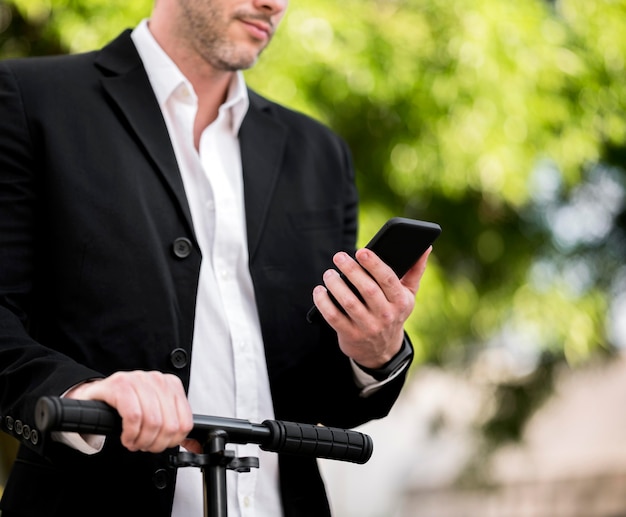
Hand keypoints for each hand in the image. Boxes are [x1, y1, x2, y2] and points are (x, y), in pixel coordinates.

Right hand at [65, 370, 193, 452]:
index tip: (160, 445)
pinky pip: (134, 416)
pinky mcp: (120, 385)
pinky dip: (131, 433)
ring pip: (153, 422)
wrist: (96, 396)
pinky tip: (126, 437)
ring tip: (134, 442)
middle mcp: (158, 380)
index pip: (185, 422)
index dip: (172, 441)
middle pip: (169, 425)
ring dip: (142, 441)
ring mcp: (139, 380)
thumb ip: (174, 423)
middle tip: (144, 446)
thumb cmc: (128, 405)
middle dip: (156, 444)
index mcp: (172, 385)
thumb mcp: (156, 411)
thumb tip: (192, 445)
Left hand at [312, 247, 431, 368]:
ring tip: (329, 273)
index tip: (361, 251)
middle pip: (367, 289)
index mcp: (400, 301)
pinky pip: (333, 317)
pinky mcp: (350, 336)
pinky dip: (323, 302)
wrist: (382, 350)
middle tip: (339, 257)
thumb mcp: (408, 295)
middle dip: (351, 270)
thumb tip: (426, 246)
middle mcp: (386, 315)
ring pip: (348, 302)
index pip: (388, 279)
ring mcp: (368, 327)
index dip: (374, 264)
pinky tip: (320, 291)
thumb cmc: (393, 312)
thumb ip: (415, 270)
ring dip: (335, 285)